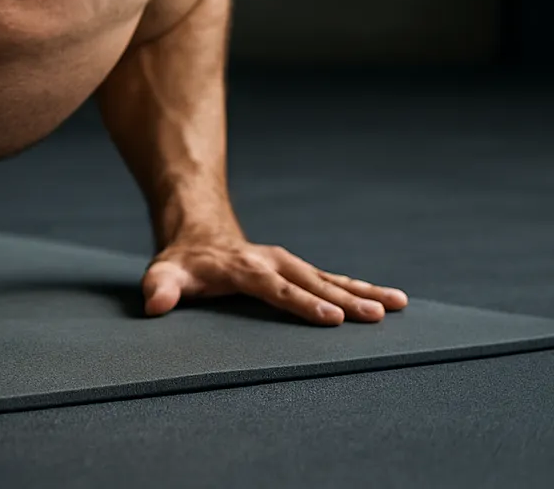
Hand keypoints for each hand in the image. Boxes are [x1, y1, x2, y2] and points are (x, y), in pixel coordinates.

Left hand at [141, 232, 408, 324]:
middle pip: (313, 283)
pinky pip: (334, 279)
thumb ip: (159, 289)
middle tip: (376, 317)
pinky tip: (390, 301)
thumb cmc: (181, 264)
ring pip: (331, 278)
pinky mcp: (299, 269)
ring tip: (399, 305)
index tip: (332, 319)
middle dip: (345, 300)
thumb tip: (155, 305)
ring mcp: (289, 264)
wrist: (197, 234)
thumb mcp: (163, 274)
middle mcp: (273, 262)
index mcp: (244, 268)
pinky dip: (361, 288)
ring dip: (363, 292)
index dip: (303, 304)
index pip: (276, 290)